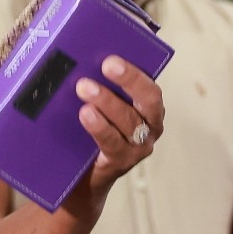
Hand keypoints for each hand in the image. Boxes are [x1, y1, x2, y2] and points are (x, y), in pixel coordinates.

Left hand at [76, 57, 164, 196]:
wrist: (84, 175)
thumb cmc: (93, 129)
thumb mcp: (100, 104)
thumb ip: (100, 84)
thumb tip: (82, 58)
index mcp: (149, 106)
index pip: (150, 85)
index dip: (135, 71)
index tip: (113, 58)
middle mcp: (151, 125)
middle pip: (149, 101)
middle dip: (129, 80)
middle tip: (105, 65)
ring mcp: (139, 146)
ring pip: (129, 121)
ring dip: (107, 102)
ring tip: (84, 88)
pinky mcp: (122, 161)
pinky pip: (113, 142)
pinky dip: (99, 126)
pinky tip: (86, 114)